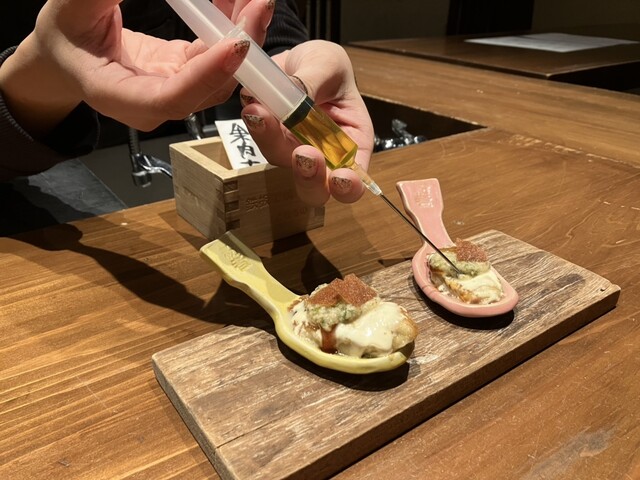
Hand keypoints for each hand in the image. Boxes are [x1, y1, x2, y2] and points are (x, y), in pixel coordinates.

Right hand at [0, 0, 273, 135]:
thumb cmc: (64, 33)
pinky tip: (239, 1)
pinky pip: (215, 55)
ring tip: (257, 0)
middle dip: (240, 49)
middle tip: (259, 5)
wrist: (68, 51)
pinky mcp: (184, 74)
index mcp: (119, 96)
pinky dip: (229, 27)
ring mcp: (173, 90)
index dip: (207, 74)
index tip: (236, 43)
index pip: (172, 98)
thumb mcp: (72, 6)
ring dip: (242, 34)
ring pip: (220, 73)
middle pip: (208, 88)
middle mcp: (154, 104)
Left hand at [239, 40, 374, 204]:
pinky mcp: (269, 137)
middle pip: (315, 187)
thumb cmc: (327, 66)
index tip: (339, 178)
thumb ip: (314, 82)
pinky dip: (254, 124)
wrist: (297, 57)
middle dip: (308, 178)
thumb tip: (295, 97)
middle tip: (302, 154)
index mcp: (352, 141)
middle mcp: (323, 154)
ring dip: (270, 140)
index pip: (355, 177)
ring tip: (260, 112)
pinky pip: (259, 137)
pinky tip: (253, 104)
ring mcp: (293, 148)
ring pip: (281, 160)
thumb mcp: (329, 64)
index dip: (348, 187)